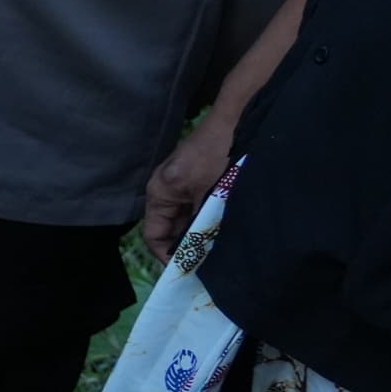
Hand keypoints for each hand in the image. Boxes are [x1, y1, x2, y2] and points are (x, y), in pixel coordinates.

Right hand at [143, 114, 238, 258]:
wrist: (236, 120)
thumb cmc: (219, 156)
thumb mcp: (209, 196)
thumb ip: (201, 224)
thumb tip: (199, 253)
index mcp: (160, 193)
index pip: (154, 235)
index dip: (168, 256)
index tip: (188, 271)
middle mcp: (165, 188)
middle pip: (169, 228)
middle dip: (186, 245)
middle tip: (208, 264)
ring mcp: (181, 182)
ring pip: (185, 218)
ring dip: (199, 232)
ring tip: (218, 248)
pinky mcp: (197, 176)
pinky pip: (196, 206)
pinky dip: (207, 219)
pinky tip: (224, 226)